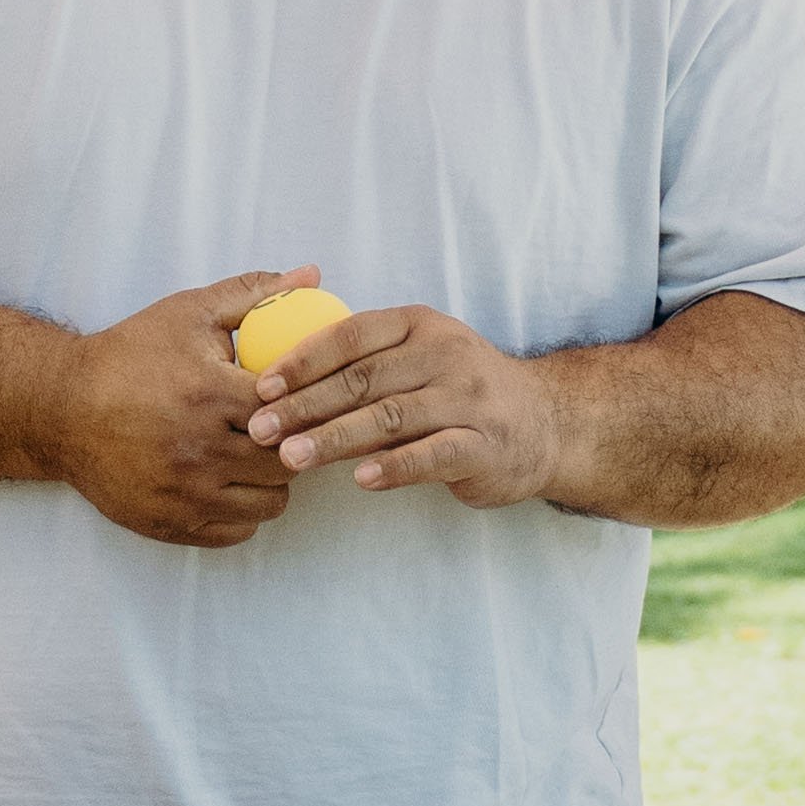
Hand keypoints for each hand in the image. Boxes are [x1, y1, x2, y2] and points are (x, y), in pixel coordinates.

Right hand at [50, 273, 322, 547]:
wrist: (60, 409)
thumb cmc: (130, 355)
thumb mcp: (189, 312)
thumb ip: (255, 295)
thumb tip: (312, 274)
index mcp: (208, 394)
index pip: (292, 411)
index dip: (304, 405)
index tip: (299, 400)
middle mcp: (198, 449)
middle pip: (287, 462)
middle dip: (292, 445)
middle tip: (284, 431)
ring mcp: (184, 493)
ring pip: (270, 503)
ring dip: (271, 482)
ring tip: (257, 457)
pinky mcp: (169, 523)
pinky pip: (237, 531)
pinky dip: (242, 510)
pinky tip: (230, 483)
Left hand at [251, 301, 575, 508]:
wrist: (544, 422)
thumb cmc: (459, 391)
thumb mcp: (418, 356)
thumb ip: (363, 362)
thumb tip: (278, 381)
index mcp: (420, 326)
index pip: (352, 335)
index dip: (303, 360)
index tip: (260, 386)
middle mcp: (446, 355)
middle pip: (364, 379)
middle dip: (305, 404)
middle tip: (260, 428)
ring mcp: (468, 400)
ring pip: (392, 417)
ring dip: (336, 438)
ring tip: (292, 457)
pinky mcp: (484, 445)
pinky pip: (433, 455)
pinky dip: (395, 467)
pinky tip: (360, 480)